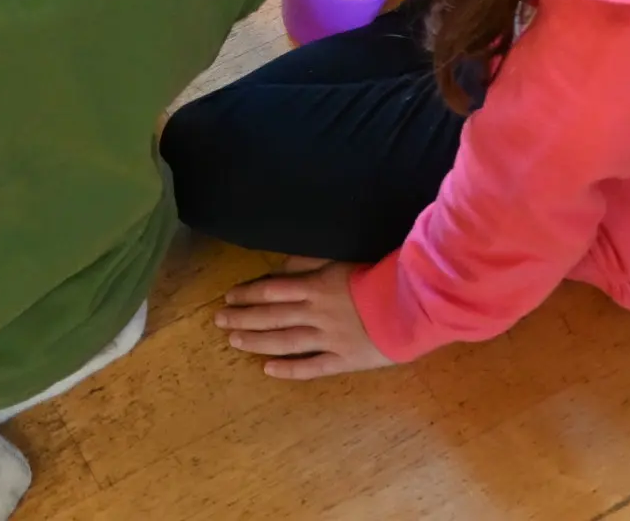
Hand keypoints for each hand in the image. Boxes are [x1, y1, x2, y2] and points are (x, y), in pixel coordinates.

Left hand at [215, 262, 396, 379]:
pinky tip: (268, 369)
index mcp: (315, 286)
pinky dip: (289, 369)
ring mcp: (328, 339)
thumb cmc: (377, 277)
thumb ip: (309, 262)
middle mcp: (316, 314)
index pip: (272, 290)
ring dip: (257, 341)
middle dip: (243, 318)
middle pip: (271, 316)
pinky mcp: (343, 359)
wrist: (410, 305)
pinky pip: (312, 367)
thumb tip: (280, 266)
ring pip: (285, 341)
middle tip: (218, 321)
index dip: (248, 294)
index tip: (229, 298)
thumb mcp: (339, 260)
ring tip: (234, 341)